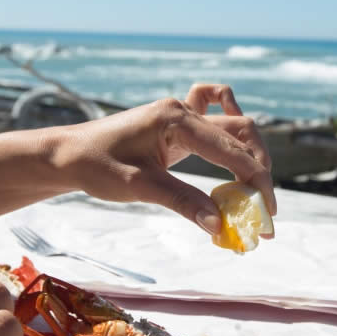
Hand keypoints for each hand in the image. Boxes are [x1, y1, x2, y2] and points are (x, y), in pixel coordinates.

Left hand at [54, 83, 276, 235]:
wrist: (67, 154)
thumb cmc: (96, 166)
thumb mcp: (140, 187)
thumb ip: (183, 202)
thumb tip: (220, 225)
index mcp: (175, 118)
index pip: (230, 148)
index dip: (255, 180)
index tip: (268, 210)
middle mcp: (183, 110)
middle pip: (240, 132)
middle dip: (258, 170)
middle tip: (265, 208)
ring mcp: (181, 112)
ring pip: (233, 125)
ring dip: (250, 155)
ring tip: (255, 191)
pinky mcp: (177, 123)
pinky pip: (214, 112)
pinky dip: (230, 128)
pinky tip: (235, 150)